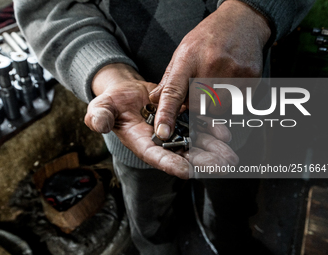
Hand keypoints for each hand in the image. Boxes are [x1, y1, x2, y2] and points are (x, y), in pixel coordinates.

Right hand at [84, 64, 237, 178]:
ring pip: (195, 144)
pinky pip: (199, 127)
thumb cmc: (113, 102)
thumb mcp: (102, 107)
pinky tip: (225, 133)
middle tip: (222, 167)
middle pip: (182, 155)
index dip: (171, 164)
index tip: (187, 172)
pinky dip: (212, 130)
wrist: (128, 93)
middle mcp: (160, 142)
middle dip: (202, 162)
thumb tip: (97, 124)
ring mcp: (173, 132)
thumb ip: (100, 117)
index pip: (156, 156)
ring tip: (230, 156)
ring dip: (213, 151)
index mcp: (141, 142)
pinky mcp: (182, 121)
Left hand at [149, 0, 270, 139]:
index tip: (163, 132)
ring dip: (212, 104)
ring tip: (215, 82)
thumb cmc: (208, 38)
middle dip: (195, 104)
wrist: (241, 21)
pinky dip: (229, 99)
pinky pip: (235, 103)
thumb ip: (170, 79)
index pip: (174, 92)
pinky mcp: (250, 78)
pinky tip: (228, 82)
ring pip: (216, 109)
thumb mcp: (183, 52)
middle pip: (197, 106)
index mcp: (188, 59)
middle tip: (200, 87)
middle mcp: (211, 65)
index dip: (166, 114)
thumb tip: (155, 100)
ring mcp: (233, 72)